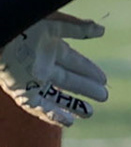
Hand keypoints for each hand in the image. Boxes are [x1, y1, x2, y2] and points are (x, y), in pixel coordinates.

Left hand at [0, 12, 107, 126]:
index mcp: (51, 49)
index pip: (75, 63)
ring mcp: (32, 81)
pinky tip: (69, 122)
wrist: (3, 36)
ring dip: (72, 105)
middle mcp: (43, 66)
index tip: (104, 79)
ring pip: (55, 97)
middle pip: (69, 80)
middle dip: (86, 88)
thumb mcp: (55, 24)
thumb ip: (78, 28)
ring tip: (89, 113)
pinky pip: (38, 107)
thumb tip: (102, 30)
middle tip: (104, 96)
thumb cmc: (25, 26)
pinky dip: (53, 115)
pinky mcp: (22, 92)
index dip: (90, 71)